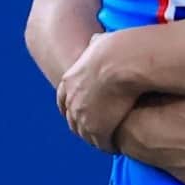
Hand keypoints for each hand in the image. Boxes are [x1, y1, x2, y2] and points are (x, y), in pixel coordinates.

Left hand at [57, 31, 141, 150]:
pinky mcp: (97, 128)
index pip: (63, 100)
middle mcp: (72, 101)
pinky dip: (108, 145)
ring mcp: (83, 116)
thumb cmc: (116, 49)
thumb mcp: (100, 43)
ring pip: (86, 134)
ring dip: (96, 138)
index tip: (78, 111)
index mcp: (70, 81)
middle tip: (95, 130)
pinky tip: (117, 145)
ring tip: (109, 140)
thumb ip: (95, 44)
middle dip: (82, 124)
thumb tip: (96, 39)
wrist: (121, 63)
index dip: (70, 106)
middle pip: (72, 119)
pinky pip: (101, 142)